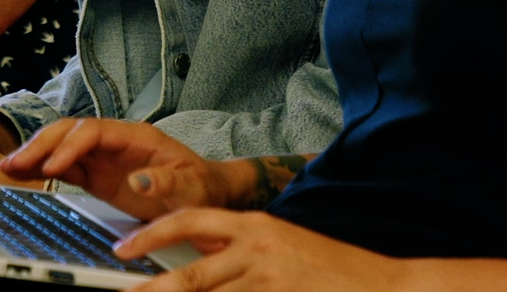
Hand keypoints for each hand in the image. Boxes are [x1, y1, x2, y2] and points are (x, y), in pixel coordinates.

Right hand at [1, 119, 225, 219]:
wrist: (206, 194)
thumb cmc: (202, 187)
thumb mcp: (193, 188)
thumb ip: (169, 183)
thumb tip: (138, 181)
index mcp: (136, 136)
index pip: (93, 131)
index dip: (70, 146)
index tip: (53, 168)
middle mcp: (115, 141)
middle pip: (70, 131)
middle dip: (41, 145)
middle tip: (16, 163)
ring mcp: (104, 156)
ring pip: (61, 146)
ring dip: (35, 155)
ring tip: (9, 168)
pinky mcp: (97, 174)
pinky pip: (64, 168)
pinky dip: (42, 170)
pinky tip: (22, 175)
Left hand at [118, 208, 407, 291]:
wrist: (383, 284)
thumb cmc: (328, 265)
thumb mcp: (279, 241)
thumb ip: (236, 247)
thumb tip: (195, 256)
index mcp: (253, 226)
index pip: (189, 221)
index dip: (150, 234)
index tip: (123, 250)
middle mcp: (258, 251)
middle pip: (192, 276)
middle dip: (152, 290)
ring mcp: (270, 283)